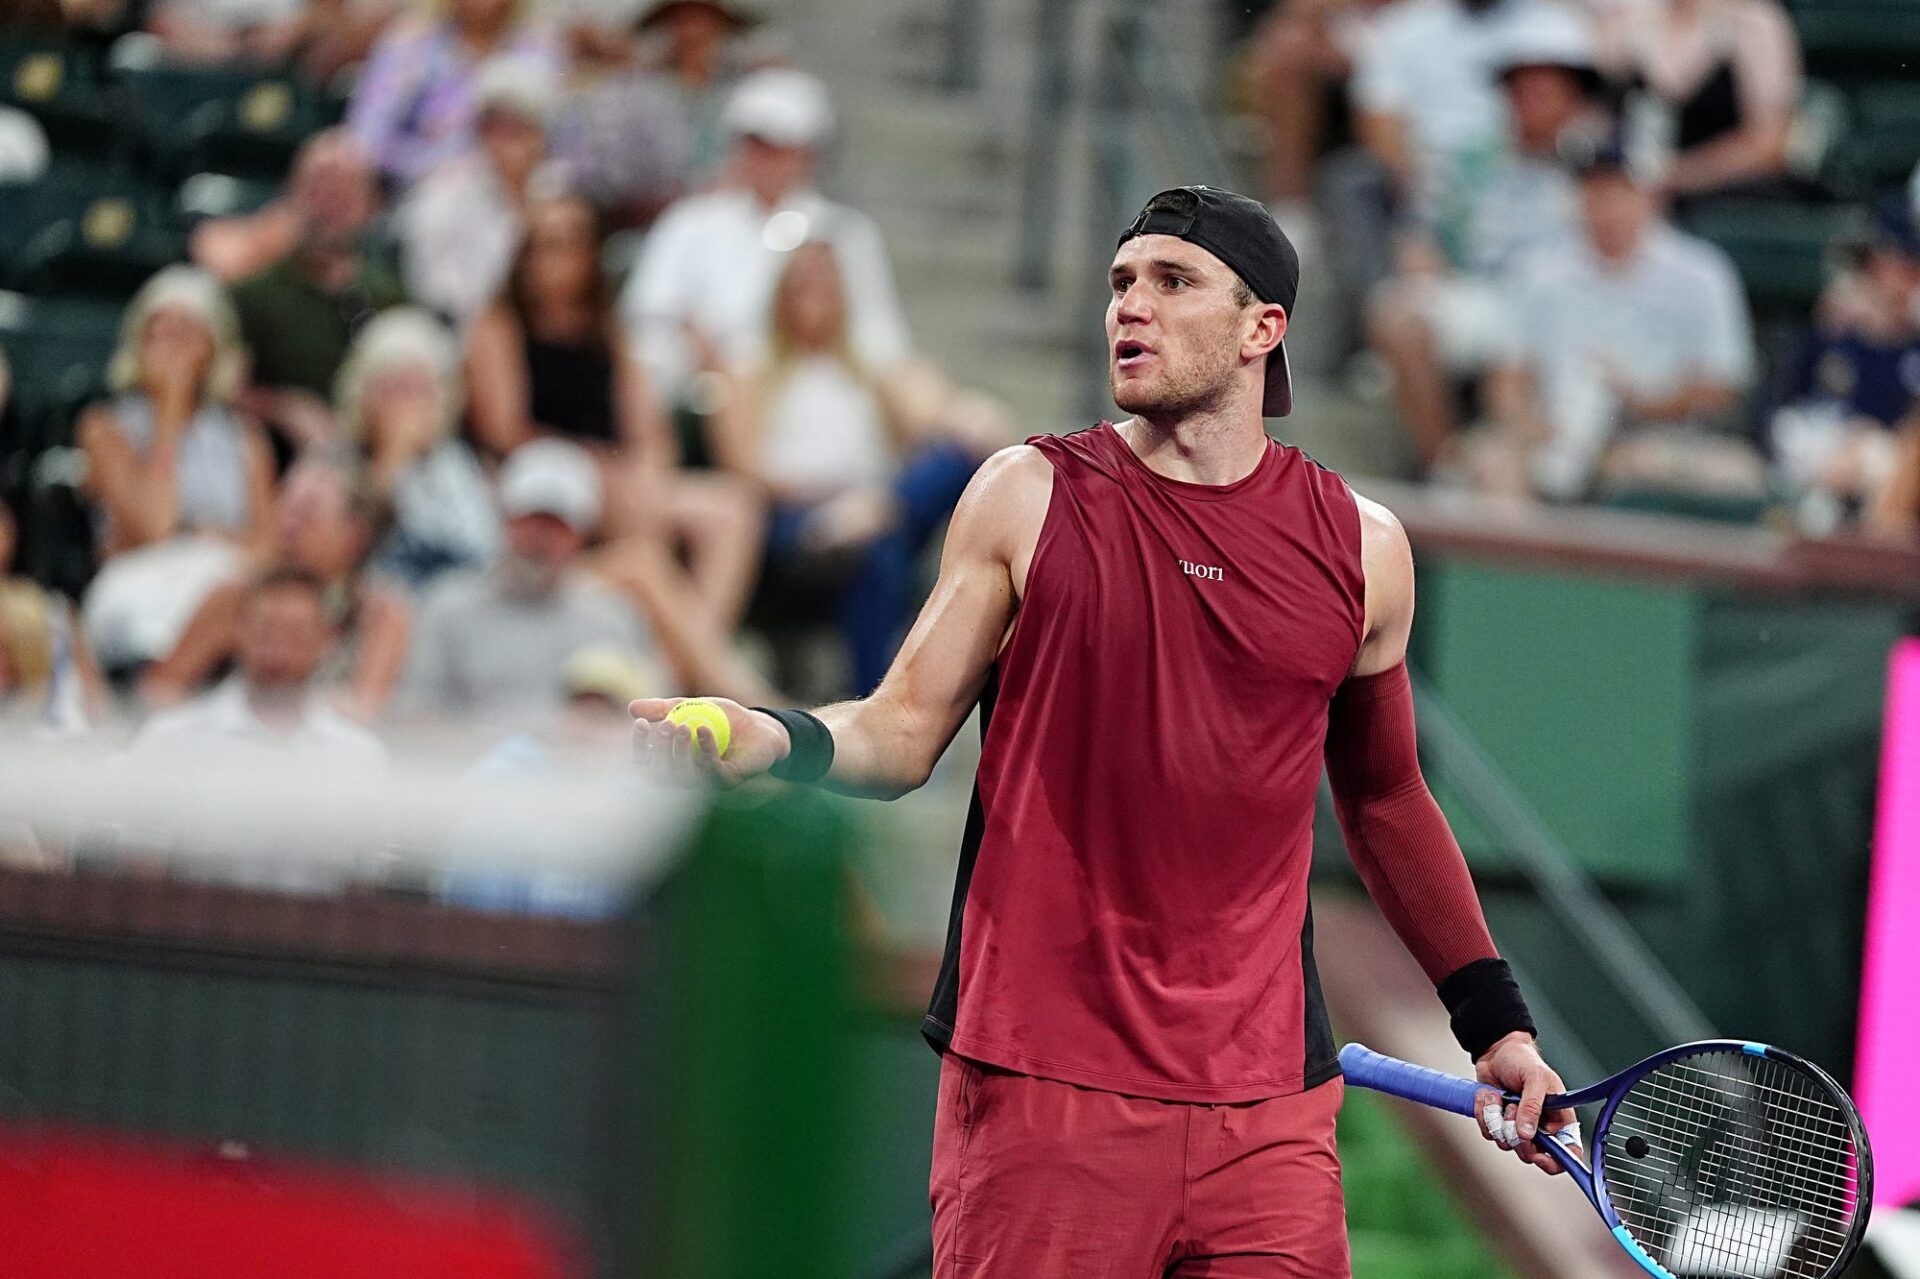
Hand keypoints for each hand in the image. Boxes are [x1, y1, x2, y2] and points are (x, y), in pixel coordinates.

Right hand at [629, 696, 790, 786]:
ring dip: (680, 753)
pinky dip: (705, 750)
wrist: (761, 728)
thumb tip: (631, 708)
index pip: (644, 764)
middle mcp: (685, 778)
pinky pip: (712, 771)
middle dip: (660, 751)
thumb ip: (663, 708)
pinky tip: (702, 730)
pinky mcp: (728, 781)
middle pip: (660, 775)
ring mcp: (706, 782)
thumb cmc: (724, 720)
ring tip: (682, 727)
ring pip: (683, 777)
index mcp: (672, 763)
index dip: (639, 747)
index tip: (641, 724)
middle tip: (666, 726)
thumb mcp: (691, 707)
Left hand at [1474, 1031, 1577, 1174]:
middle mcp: (1540, 1128)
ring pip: (1506, 1144)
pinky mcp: (1498, 1123)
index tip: (1538, 1155)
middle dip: (1515, 1135)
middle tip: (1511, 1111)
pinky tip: (1489, 1096)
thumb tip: (1526, 1134)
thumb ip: (1533, 1106)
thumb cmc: (1523, 1060)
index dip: (1554, 1162)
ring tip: (1501, 1097)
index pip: (1567, 1153)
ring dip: (1498, 1119)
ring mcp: (1517, 1127)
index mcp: (1558, 1119)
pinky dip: (1484, 1114)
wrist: (1496, 1051)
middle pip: (1530, 1154)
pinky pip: (1488, 1132)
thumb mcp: (1535, 1078)